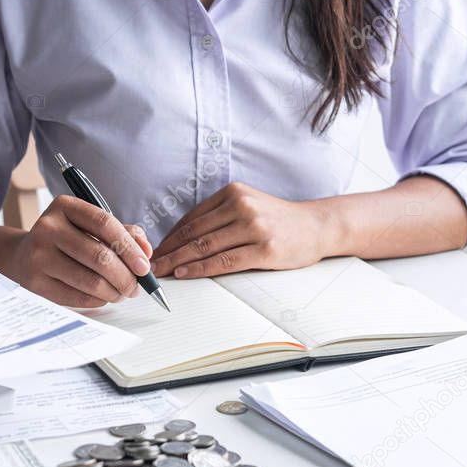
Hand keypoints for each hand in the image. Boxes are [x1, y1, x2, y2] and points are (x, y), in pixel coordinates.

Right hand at [6, 196, 152, 307]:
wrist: (23, 255)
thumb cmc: (66, 240)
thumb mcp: (90, 227)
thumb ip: (122, 233)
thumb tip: (146, 251)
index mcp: (65, 206)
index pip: (105, 224)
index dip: (129, 247)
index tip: (144, 266)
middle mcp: (48, 227)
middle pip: (100, 256)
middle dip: (126, 277)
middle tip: (136, 287)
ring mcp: (38, 255)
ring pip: (90, 281)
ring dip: (114, 292)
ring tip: (121, 293)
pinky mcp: (34, 281)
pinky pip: (76, 297)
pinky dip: (97, 300)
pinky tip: (103, 296)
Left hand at [151, 182, 332, 278]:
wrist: (318, 225)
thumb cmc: (279, 220)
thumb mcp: (248, 205)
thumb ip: (219, 216)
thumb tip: (182, 238)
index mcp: (233, 193)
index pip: (192, 218)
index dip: (169, 237)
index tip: (154, 251)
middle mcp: (242, 206)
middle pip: (194, 233)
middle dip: (167, 251)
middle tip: (149, 265)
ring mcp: (254, 227)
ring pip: (205, 247)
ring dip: (178, 262)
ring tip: (161, 272)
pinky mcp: (264, 249)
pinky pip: (224, 261)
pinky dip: (200, 269)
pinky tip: (185, 274)